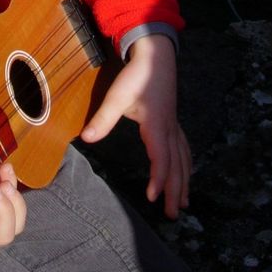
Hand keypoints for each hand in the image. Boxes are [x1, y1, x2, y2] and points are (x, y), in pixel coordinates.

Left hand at [81, 34, 191, 218]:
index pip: (160, 160)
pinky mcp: (173, 121)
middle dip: (175, 191)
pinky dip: (186, 165)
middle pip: (176, 166)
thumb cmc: (137, 75)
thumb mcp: (117, 96)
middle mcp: (169, 130)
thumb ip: (103, 118)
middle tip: (173, 215)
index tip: (152, 198)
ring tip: (185, 203)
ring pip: (183, 159)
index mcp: (157, 126)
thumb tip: (85, 139)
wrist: (156, 55)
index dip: (158, 180)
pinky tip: (186, 172)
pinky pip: (184, 149)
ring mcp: (174, 126)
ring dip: (184, 182)